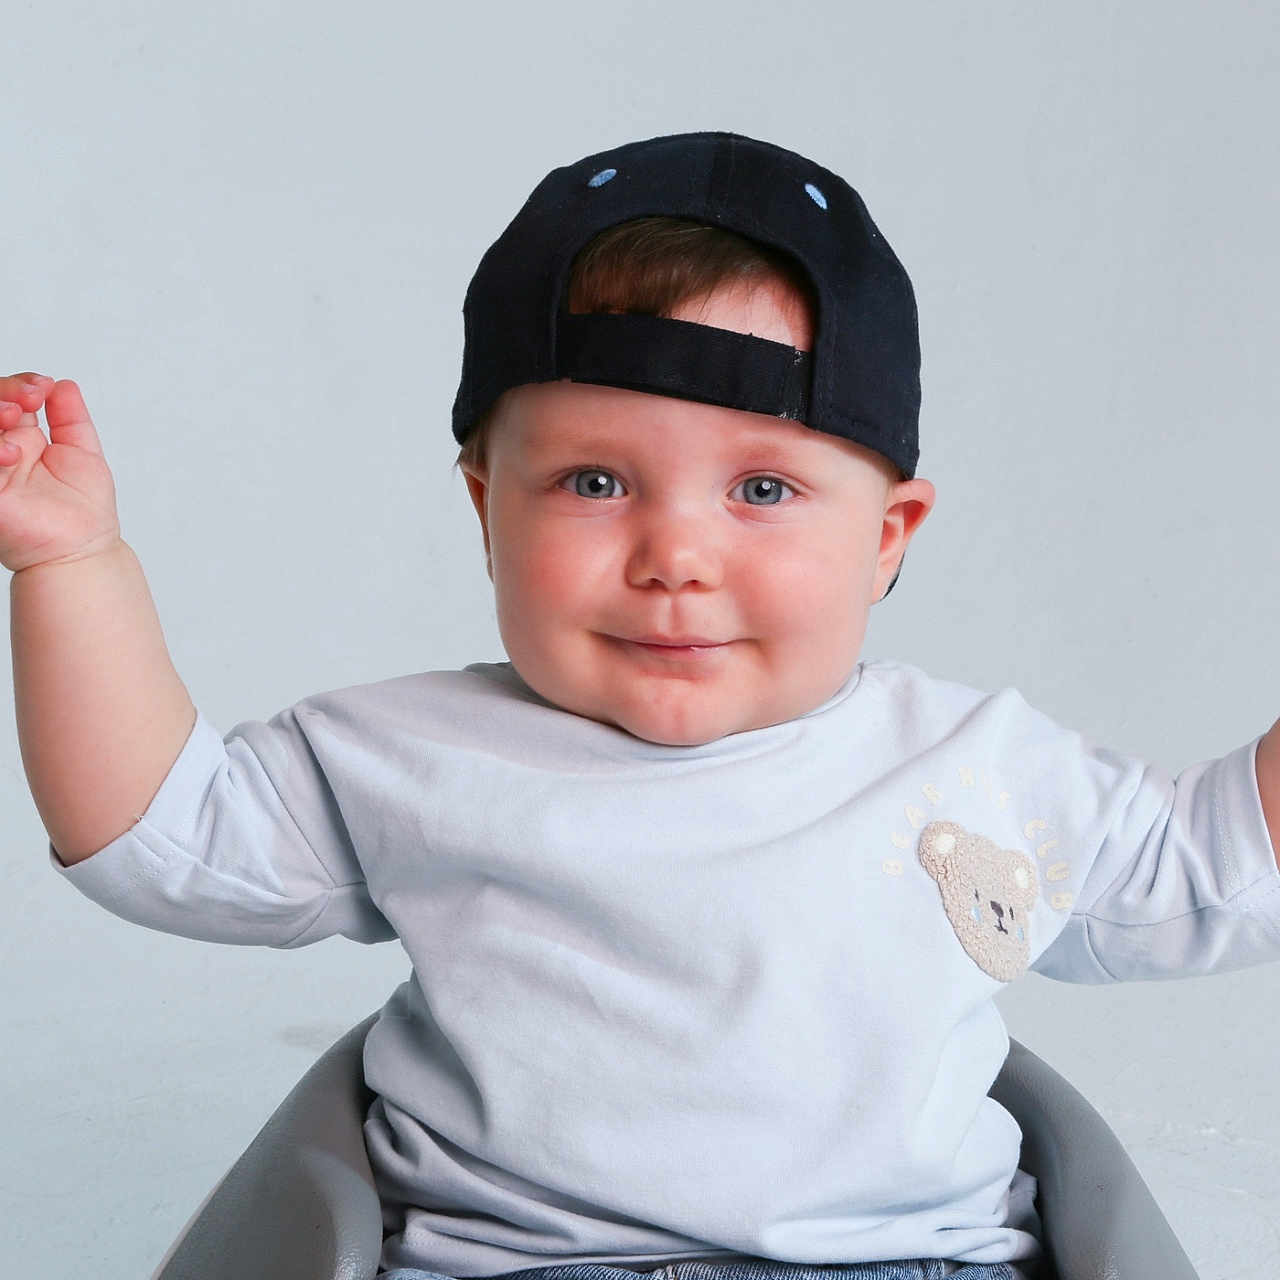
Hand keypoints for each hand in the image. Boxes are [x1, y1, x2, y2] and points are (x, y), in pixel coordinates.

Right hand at [0, 374, 122, 573]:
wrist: (83, 550)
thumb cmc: (83, 511)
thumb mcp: (82, 452)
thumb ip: (70, 418)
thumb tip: (63, 385)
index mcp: (22, 438)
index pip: (7, 398)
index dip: (19, 385)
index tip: (44, 387)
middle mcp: (1, 450)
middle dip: (5, 392)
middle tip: (30, 398)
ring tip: (16, 416)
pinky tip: (12, 453)